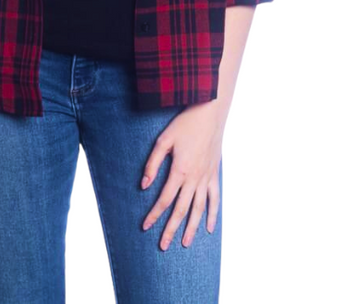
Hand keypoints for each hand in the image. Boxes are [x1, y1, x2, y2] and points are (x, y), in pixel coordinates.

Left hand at [139, 100, 224, 249]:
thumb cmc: (184, 124)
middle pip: (181, 210)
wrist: (209, 113)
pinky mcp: (215, 174)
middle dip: (170, 229)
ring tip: (184, 243)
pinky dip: (213, 214)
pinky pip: (215, 199)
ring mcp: (206, 178)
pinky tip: (210, 227)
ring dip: (192, 228)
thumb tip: (144, 185)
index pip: (164, 199)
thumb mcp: (163, 140)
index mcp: (179, 171)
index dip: (154, 215)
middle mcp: (194, 178)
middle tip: (163, 246)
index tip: (145, 227)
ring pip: (199, 209)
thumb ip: (153, 164)